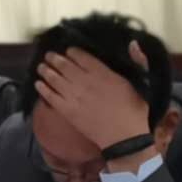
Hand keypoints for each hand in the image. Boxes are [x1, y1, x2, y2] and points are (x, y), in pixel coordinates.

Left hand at [34, 42, 151, 148]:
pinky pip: (50, 96)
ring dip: (45, 70)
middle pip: (64, 64)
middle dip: (54, 58)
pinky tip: (39, 83)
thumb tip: (133, 43)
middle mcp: (85, 81)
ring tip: (41, 67)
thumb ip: (138, 61)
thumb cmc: (136, 110)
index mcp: (103, 73)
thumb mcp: (142, 83)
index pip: (81, 56)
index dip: (72, 52)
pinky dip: (42, 88)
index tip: (69, 51)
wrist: (125, 138)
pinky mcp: (67, 110)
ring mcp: (74, 96)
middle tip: (49, 55)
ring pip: (54, 78)